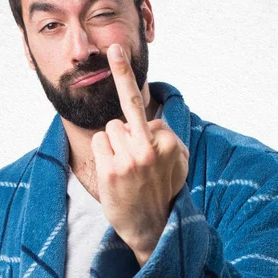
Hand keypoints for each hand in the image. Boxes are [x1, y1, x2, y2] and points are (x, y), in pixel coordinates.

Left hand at [91, 44, 188, 266]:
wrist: (153, 227)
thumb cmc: (162, 191)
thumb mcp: (179, 161)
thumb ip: (168, 136)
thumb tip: (152, 117)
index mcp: (169, 142)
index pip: (143, 112)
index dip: (140, 125)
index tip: (116, 50)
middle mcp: (150, 148)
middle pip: (123, 116)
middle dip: (124, 133)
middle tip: (131, 148)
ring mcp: (129, 160)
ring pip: (109, 129)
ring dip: (112, 145)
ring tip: (125, 170)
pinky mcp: (110, 171)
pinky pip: (98, 143)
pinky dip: (102, 154)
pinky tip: (114, 175)